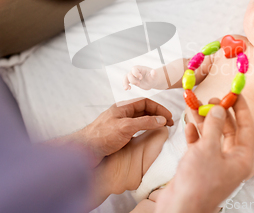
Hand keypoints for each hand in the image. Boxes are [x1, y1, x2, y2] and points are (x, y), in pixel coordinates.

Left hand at [49, 98, 172, 167]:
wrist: (83, 151)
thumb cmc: (101, 136)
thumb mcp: (126, 127)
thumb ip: (144, 122)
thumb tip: (161, 120)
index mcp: (122, 108)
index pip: (145, 102)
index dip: (159, 108)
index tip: (169, 117)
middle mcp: (121, 115)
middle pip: (144, 111)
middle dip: (157, 115)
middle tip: (169, 124)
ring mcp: (119, 125)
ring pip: (140, 121)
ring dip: (152, 123)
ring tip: (162, 129)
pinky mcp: (118, 136)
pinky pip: (135, 130)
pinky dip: (145, 131)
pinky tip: (148, 137)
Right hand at [123, 65, 157, 89]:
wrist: (152, 82)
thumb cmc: (153, 77)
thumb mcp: (155, 76)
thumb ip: (154, 74)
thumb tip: (154, 71)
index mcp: (140, 68)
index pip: (134, 69)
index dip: (136, 74)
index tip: (141, 78)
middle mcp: (135, 71)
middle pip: (129, 74)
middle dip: (133, 80)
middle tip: (139, 84)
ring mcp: (133, 76)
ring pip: (125, 77)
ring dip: (125, 83)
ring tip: (126, 88)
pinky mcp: (132, 81)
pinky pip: (126, 82)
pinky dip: (126, 85)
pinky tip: (128, 89)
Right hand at [155, 95, 253, 212]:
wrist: (180, 208)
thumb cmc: (198, 183)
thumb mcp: (208, 149)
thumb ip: (214, 126)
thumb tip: (219, 109)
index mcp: (242, 159)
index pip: (247, 127)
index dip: (241, 109)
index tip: (235, 93)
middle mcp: (231, 160)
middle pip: (229, 130)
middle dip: (220, 114)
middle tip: (212, 99)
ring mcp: (215, 164)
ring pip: (213, 136)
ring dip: (204, 121)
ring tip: (196, 106)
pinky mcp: (200, 167)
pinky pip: (201, 146)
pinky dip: (195, 135)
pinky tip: (189, 126)